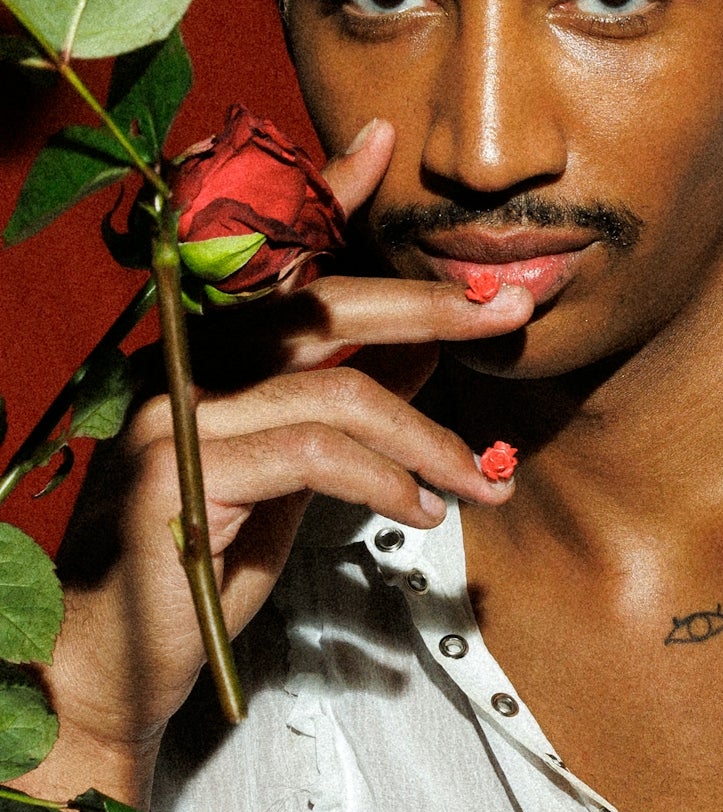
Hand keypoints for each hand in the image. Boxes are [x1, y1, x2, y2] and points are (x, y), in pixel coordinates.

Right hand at [41, 120, 532, 777]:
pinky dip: (386, 480)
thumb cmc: (206, 563)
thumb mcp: (297, 476)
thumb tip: (425, 348)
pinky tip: (419, 511)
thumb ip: (347, 405)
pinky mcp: (177, 475)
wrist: (124, 665)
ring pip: (334, 389)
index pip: (276, 262)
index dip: (323, 194)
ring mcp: (170, 417)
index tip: (382, 146)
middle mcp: (178, 367)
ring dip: (430, 437)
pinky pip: (313, 454)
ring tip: (484, 479)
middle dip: (430, 305)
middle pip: (320, 307)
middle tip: (511, 310)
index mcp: (204, 355)